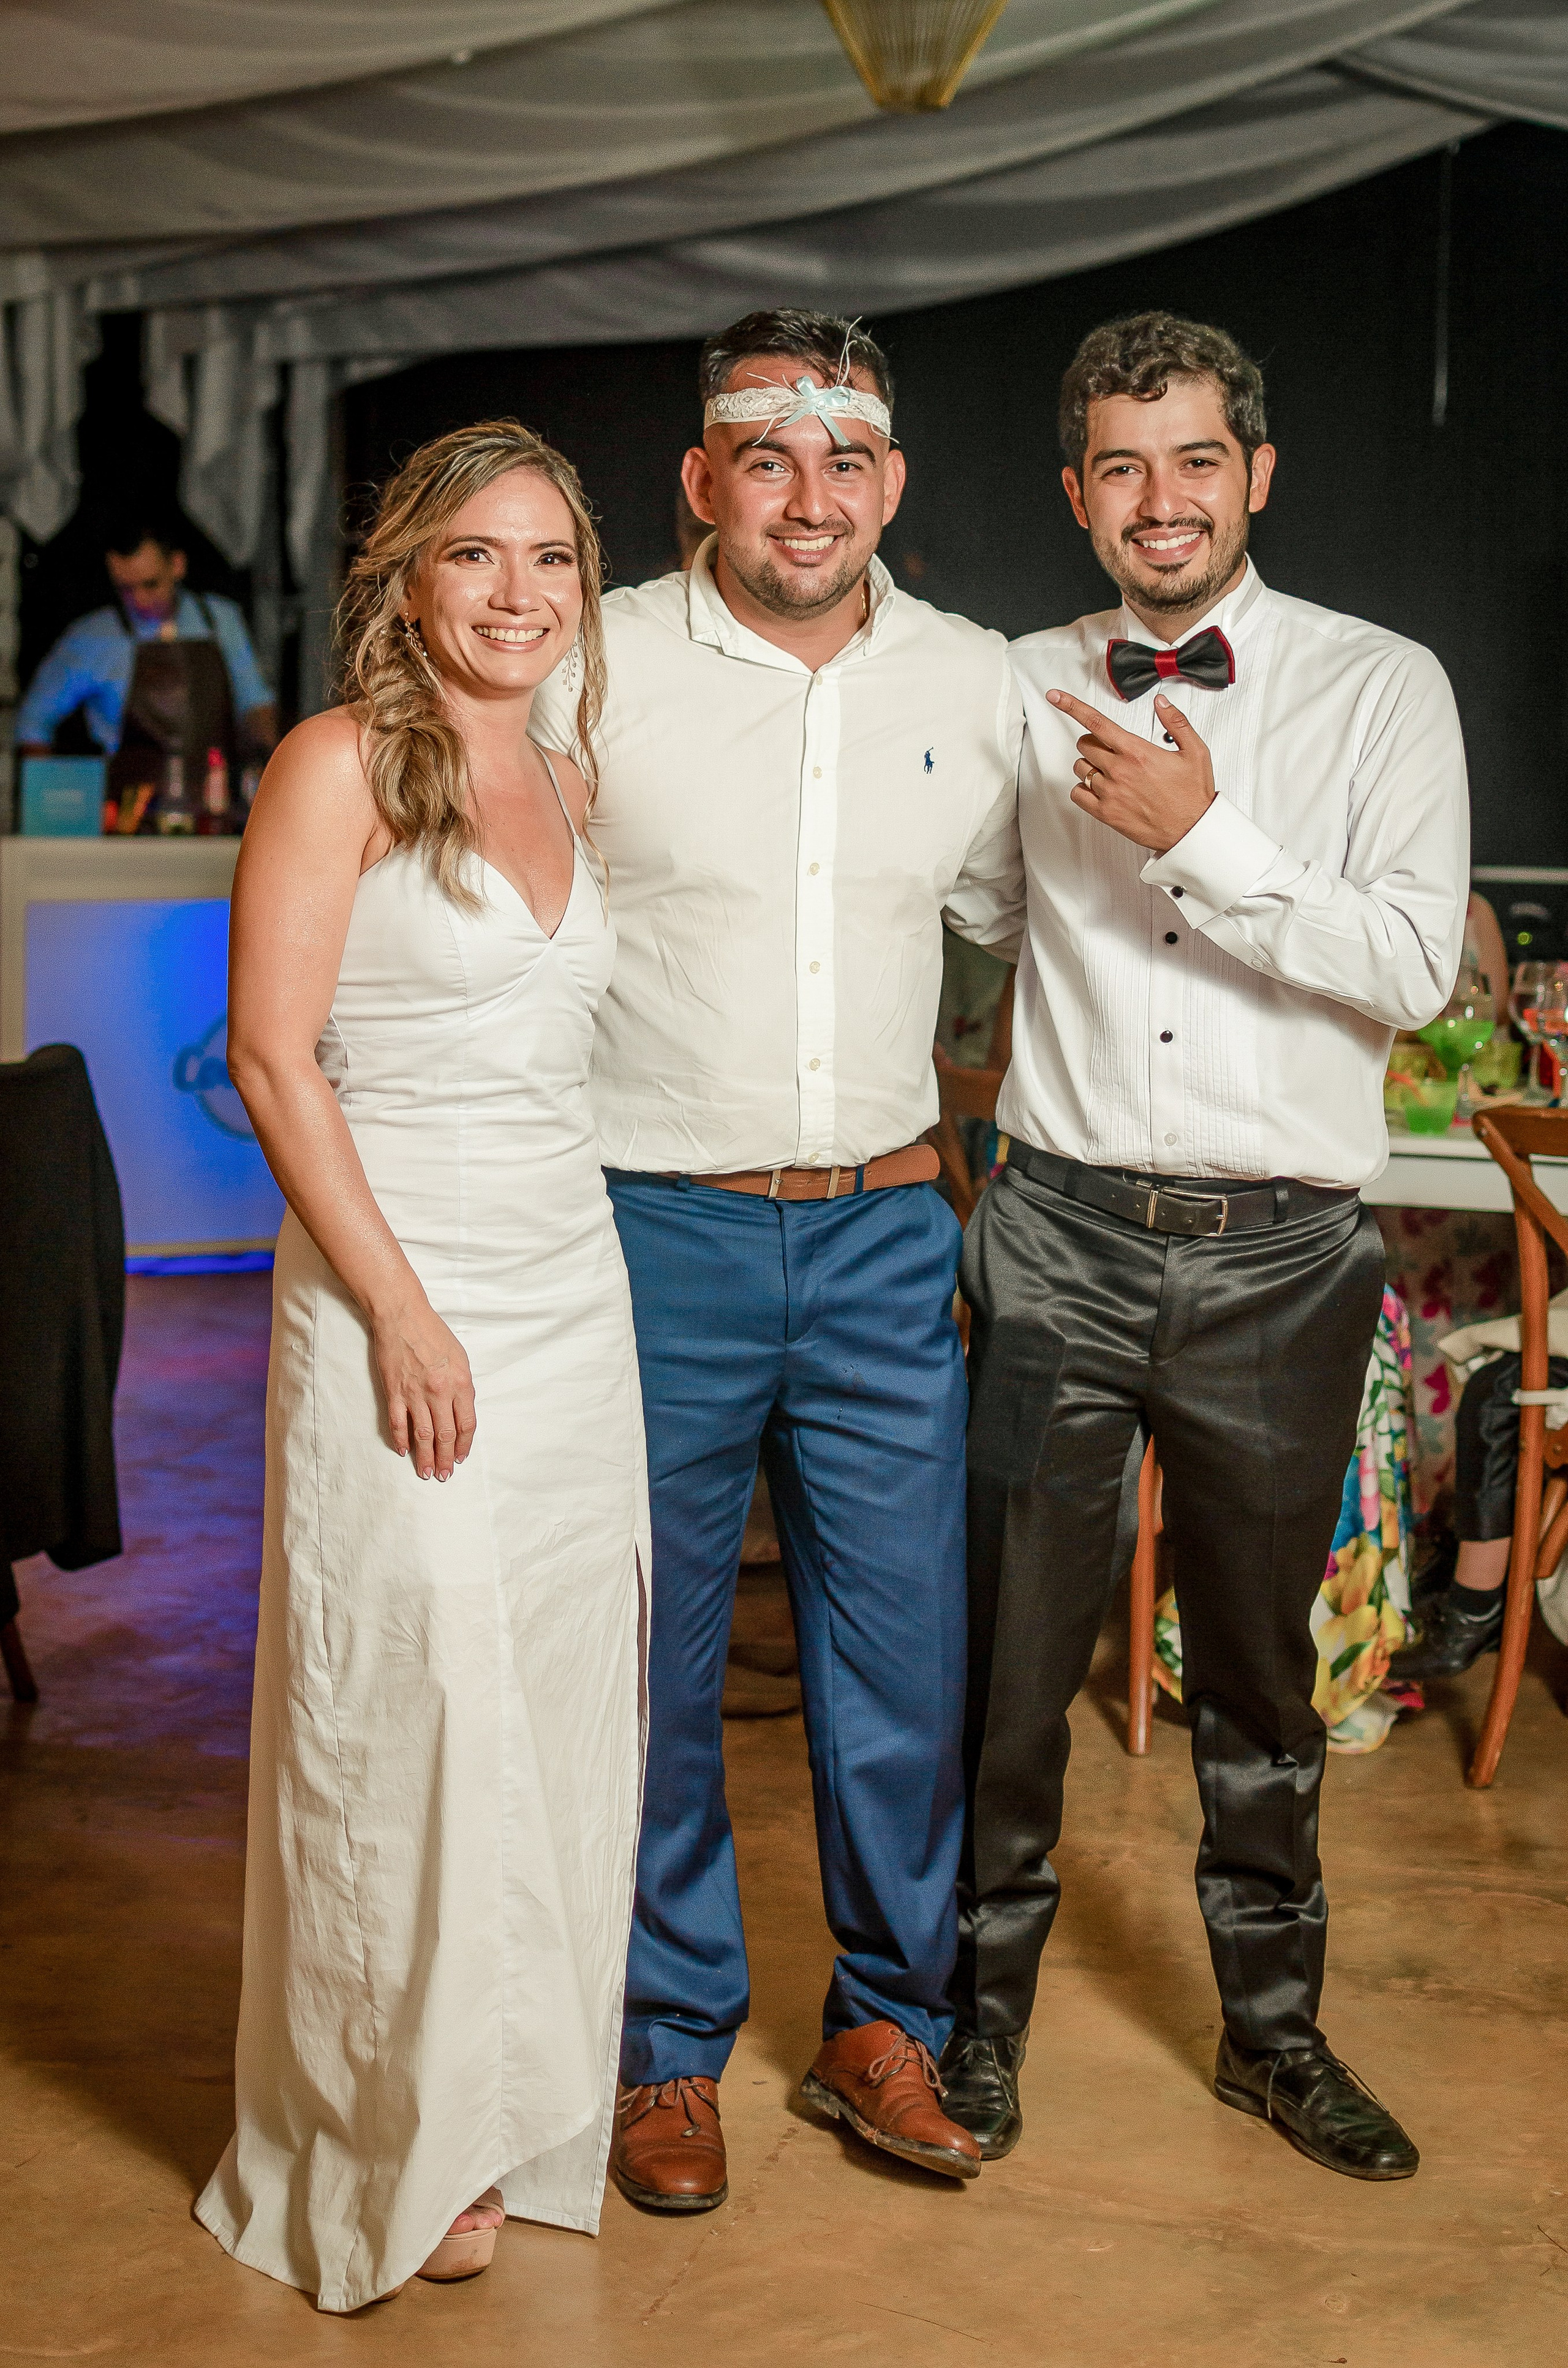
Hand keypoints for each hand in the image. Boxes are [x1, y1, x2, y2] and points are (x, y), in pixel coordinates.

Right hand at [372, 1297, 476, 1479]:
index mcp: (459, 1383)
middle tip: (444, 1476)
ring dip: (425, 1457)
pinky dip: (400, 1440)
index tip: (460, 1457)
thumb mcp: (460, 1357)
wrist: (402, 1316)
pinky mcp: (394, 1392)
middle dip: (445, 1459)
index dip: (463, 1445)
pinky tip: (404, 1452)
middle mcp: (439, 1392)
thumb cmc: (433, 1333)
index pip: (466, 1424)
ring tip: (426, 1473)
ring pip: (422, 1434)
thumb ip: (462, 1386)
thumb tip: (461, 1411)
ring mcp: (415, 1394)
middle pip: (445, 1434)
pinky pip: (398, 1423)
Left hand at [1046, 689, 1215, 854]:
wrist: (1191, 830)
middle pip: (1085, 744)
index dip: (1071, 706)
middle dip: (1094, 743)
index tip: (1056, 697)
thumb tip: (1161, 703)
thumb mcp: (1195, 751)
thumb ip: (1176, 722)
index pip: (1096, 722)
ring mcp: (1110, 792)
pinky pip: (1078, 794)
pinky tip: (1101, 789)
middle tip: (1111, 750)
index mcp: (1137, 752)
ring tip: (1111, 772)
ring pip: (1080, 768)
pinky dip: (1084, 789)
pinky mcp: (1105, 813)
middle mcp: (1119, 770)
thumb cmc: (1192, 794)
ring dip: (1090, 765)